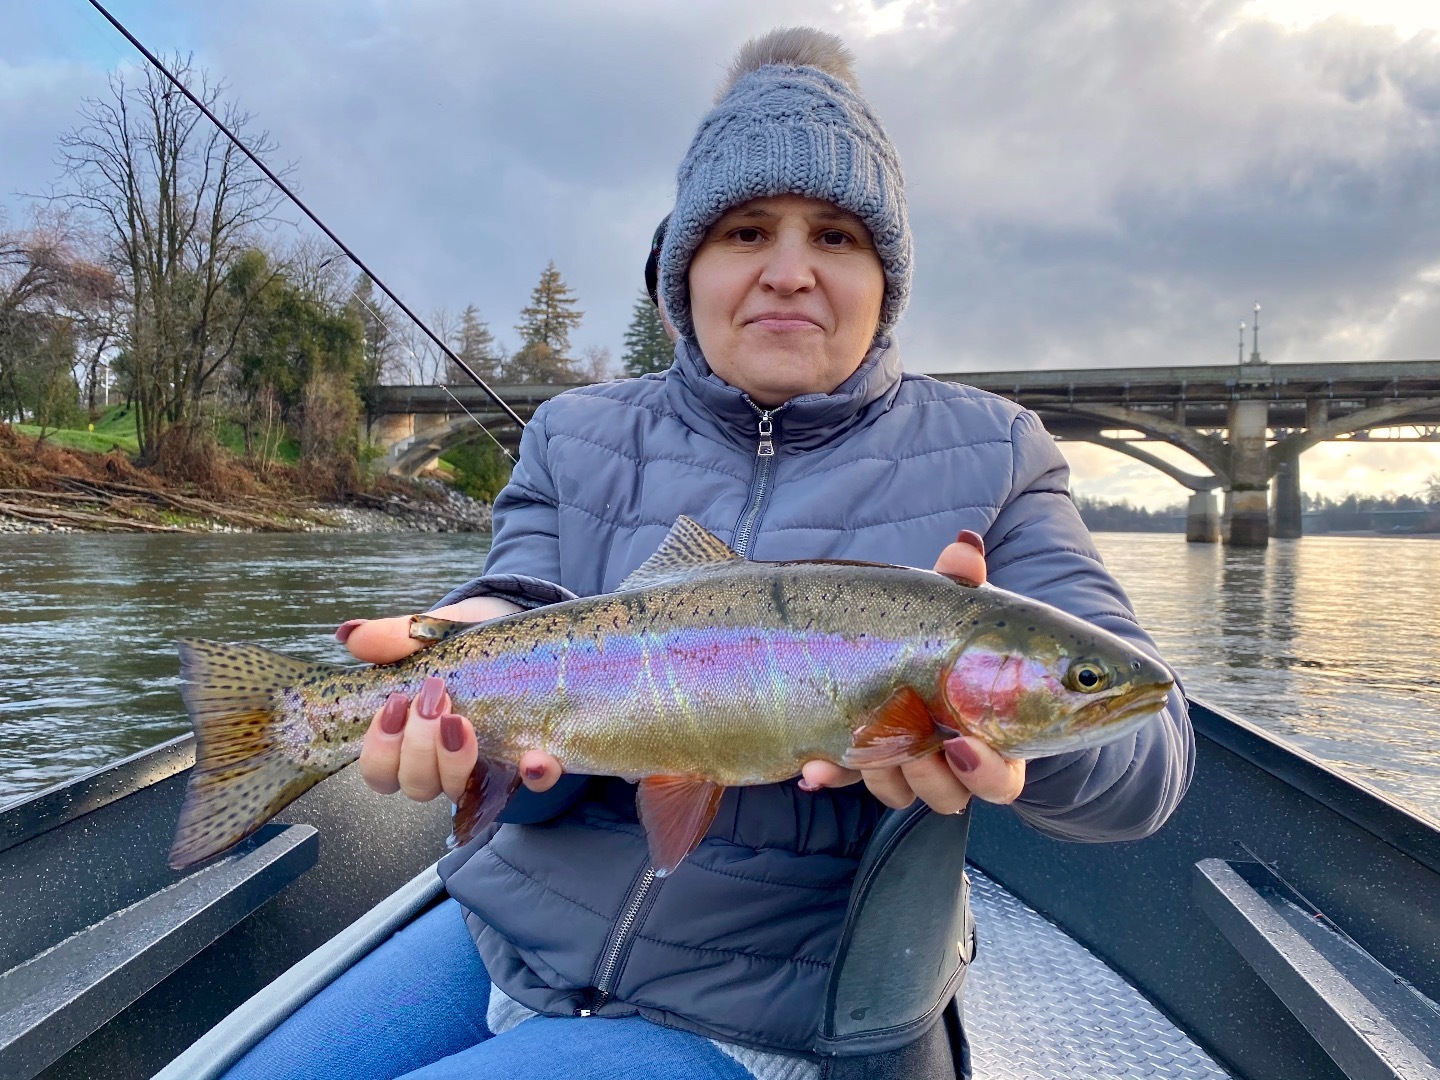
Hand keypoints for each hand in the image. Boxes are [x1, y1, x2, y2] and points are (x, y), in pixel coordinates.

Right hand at [345, 597, 564, 801]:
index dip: (381, 749)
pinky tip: (533, 758)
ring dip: (456, 761)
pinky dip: (534, 774)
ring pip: (459, 790)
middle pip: (416, 785)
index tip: (396, 705)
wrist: (516, 629)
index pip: (380, 772)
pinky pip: (535, 781)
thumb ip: (393, 637)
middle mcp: (444, 760)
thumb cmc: (463, 642)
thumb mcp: (431, 633)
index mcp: (410, 736)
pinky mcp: (532, 757)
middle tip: (435, 699)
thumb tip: (350, 635)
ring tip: (461, 720)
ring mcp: (486, 763)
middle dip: (419, 747)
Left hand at [799, 529, 1026, 812]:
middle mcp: (947, 761)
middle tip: (918, 749)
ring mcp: (901, 763)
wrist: (880, 636)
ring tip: (869, 744)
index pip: (1004, 776)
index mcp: (988, 735)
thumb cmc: (939, 632)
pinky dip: (831, 774)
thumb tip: (965, 546)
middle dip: (935, 779)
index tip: (963, 743)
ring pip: (902, 793)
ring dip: (887, 773)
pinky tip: (811, 767)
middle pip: (953, 795)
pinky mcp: (860, 760)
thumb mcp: (949, 607)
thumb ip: (961, 583)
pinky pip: (847, 779)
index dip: (990, 770)